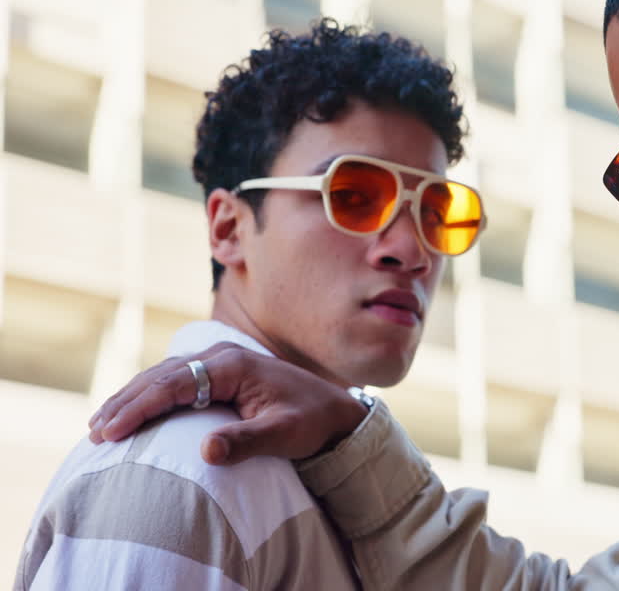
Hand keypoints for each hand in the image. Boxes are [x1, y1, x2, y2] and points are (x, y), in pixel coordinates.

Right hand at [88, 343, 369, 464]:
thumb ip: (247, 442)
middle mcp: (221, 357)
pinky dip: (150, 393)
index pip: (173, 385)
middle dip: (125, 403)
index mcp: (233, 366)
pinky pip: (176, 380)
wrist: (334, 411)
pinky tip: (132, 410)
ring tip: (101, 423)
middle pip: (161, 377)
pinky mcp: (221, 372)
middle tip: (94, 431)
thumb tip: (206, 451)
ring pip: (164, 376)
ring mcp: (220, 361)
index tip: (111, 431)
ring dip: (132, 397)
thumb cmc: (311, 422)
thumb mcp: (284, 434)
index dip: (138, 408)